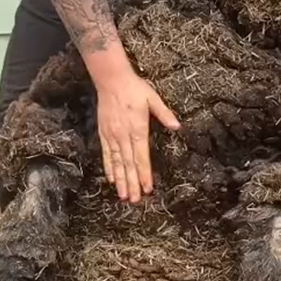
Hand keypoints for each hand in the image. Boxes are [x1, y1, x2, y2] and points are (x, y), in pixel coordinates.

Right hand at [95, 70, 178, 202]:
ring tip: (123, 196)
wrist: (111, 80)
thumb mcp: (153, 99)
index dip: (145, 174)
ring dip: (120, 180)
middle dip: (132, 183)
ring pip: (116, 163)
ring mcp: (112, 136)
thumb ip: (165, 114)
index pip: (141, 157)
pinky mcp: (103, 134)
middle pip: (128, 164)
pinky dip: (108, 168)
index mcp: (137, 129)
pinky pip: (106, 154)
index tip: (148, 188)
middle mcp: (123, 136)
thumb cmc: (135, 89)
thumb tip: (177, 126)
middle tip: (134, 200)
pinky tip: (111, 179)